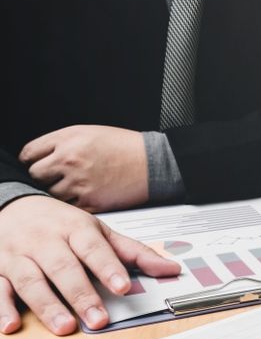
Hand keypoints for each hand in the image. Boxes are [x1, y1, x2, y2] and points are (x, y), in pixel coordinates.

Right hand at [0, 196, 180, 334]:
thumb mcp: (99, 232)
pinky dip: (1, 308)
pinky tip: (10, 326)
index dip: (108, 268)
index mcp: (74, 229)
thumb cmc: (62, 224)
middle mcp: (45, 241)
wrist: (12, 204)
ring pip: (31, 280)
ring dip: (47, 305)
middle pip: (63, 268)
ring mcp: (18, 256)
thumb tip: (172, 270)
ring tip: (65, 327)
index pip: (93, 249)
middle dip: (81, 295)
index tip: (123, 287)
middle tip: (98, 319)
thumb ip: (134, 253)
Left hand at [20, 125, 149, 211]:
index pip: (29, 154)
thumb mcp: (87, 132)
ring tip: (73, 187)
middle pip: (35, 175)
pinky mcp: (92, 202)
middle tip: (53, 178)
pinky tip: (84, 195)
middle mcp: (70, 161)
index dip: (31, 160)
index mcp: (67, 141)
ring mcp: (80, 183)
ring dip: (58, 192)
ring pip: (51, 194)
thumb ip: (60, 142)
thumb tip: (38, 156)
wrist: (153, 163)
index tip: (36, 165)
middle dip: (42, 177)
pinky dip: (74, 204)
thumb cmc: (123, 146)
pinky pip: (70, 207)